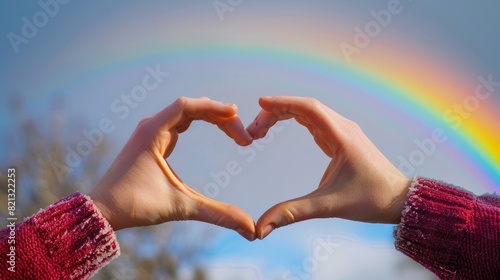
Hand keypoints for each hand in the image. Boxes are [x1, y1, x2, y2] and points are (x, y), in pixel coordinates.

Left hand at [90, 97, 255, 240]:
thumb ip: (217, 214)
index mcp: (152, 132)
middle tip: (243, 136)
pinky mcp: (151, 141)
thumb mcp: (181, 206)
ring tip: (234, 130)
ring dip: (211, 118)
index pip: (188, 106)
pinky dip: (199, 122)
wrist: (102, 211)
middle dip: (219, 117)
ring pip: (186, 113)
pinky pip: (179, 122)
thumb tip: (250, 230)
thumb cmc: (135, 205)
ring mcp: (150, 132)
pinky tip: (214, 128)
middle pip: (191, 108)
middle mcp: (151, 126)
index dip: (215, 108)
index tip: (237, 114)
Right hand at [247, 96, 410, 238]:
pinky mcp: (344, 140)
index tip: (260, 104)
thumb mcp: (329, 206)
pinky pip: (316, 122)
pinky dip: (297, 120)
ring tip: (261, 130)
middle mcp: (344, 128)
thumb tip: (260, 228)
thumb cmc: (371, 200)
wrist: (401, 200)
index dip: (282, 103)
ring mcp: (345, 132)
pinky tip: (284, 126)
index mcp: (342, 137)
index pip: (308, 108)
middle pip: (305, 108)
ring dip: (285, 115)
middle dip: (276, 113)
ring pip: (310, 113)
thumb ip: (292, 213)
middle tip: (253, 131)